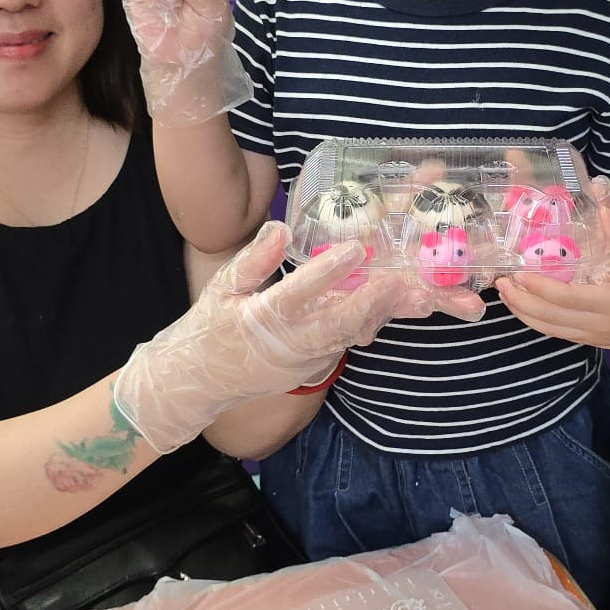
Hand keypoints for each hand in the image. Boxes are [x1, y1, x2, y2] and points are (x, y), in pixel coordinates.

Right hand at [114, 223, 415, 452]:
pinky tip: (388, 307)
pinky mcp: (310, 370)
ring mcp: (301, 362)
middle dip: (373, 302)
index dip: (328, 271)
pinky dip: (365, 325)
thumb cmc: (208, 328)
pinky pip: (342, 344)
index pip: (299, 292)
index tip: (355, 250)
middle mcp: (286, 344)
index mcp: (260, 318)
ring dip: (378, 315)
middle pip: (338, 324)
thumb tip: (281, 227)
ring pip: (347, 336)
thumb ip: (253, 259)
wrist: (198, 382)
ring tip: (411, 295)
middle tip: (401, 280)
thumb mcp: (222, 288)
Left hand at [496, 207, 609, 359]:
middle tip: (499, 283)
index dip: (538, 287)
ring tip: (505, 297)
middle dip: (520, 301)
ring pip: (549, 329)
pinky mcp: (592, 342)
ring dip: (524, 314)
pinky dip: (538, 323)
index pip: (565, 298)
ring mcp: (593, 337)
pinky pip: (559, 334)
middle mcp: (597, 324)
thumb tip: (602, 205)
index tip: (517, 274)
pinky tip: (526, 310)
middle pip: (549, 317)